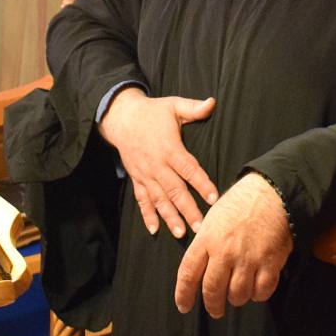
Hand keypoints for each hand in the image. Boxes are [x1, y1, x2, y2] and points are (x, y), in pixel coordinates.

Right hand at [99, 88, 218, 237]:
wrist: (121, 117)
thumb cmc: (152, 112)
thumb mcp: (173, 106)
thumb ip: (193, 108)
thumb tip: (213, 102)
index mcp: (169, 148)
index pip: (189, 169)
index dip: (202, 183)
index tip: (214, 198)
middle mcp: (157, 165)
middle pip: (175, 190)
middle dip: (188, 209)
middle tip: (201, 227)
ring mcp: (145, 174)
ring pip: (159, 199)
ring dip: (169, 217)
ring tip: (180, 233)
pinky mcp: (137, 179)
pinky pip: (141, 200)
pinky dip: (147, 215)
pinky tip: (154, 229)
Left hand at [174, 173, 291, 317]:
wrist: (271, 193)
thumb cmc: (240, 204)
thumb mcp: (213, 219)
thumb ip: (204, 244)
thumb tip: (198, 268)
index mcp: (206, 239)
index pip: (188, 273)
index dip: (183, 294)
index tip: (184, 306)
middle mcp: (224, 252)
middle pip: (212, 290)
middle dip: (213, 306)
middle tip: (215, 310)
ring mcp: (248, 258)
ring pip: (238, 295)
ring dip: (237, 299)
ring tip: (238, 294)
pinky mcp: (270, 262)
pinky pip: (262, 291)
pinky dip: (258, 295)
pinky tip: (256, 289)